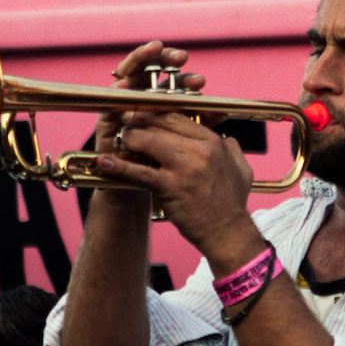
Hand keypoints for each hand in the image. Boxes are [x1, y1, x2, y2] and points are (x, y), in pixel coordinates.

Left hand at [95, 109, 259, 257]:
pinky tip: (103, 162)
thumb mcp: (241, 170)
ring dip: (129, 138)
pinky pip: (140, 172)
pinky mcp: (171, 188)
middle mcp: (200, 150)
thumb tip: (226, 139)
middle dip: (139, 120)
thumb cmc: (232, 205)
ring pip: (149, 141)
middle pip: (161, 124)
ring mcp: (185, 168)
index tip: (142, 110)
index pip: (178, 116)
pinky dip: (119, 167)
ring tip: (118, 140)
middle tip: (123, 119)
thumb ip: (232, 150)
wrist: (228, 234)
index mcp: (214, 142)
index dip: (156, 112)